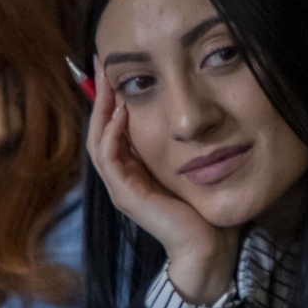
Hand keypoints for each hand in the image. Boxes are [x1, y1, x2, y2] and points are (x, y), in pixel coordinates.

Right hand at [86, 65, 236, 304]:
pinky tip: (122, 111)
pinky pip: (109, 158)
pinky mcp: (126, 195)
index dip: (113, 96)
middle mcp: (122, 176)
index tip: (116, 65)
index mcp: (135, 169)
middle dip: (101, 94)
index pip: (114, 126)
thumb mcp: (191, 164)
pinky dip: (112, 133)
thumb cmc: (204, 208)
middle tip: (102, 62)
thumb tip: (189, 108)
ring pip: (99, 140)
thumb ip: (182, 142)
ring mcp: (121, 187)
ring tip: (107, 79)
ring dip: (102, 108)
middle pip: (100, 128)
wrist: (207, 246)